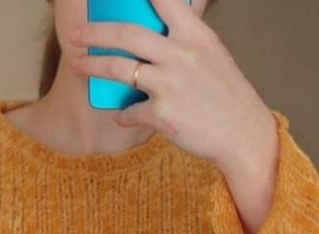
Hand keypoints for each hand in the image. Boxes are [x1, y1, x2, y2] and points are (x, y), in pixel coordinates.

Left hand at [68, 0, 277, 174]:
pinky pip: (131, 111)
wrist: (242, 134)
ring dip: (93, 66)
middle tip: (76, 34)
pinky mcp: (162, 114)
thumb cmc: (227, 95)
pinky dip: (124, 115)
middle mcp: (180, 54)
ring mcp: (169, 84)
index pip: (162, 0)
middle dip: (94, 32)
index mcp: (194, 35)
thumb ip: (186, 38)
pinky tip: (122, 116)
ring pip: (119, 69)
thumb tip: (158, 30)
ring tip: (78, 64)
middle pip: (126, 34)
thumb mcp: (212, 54)